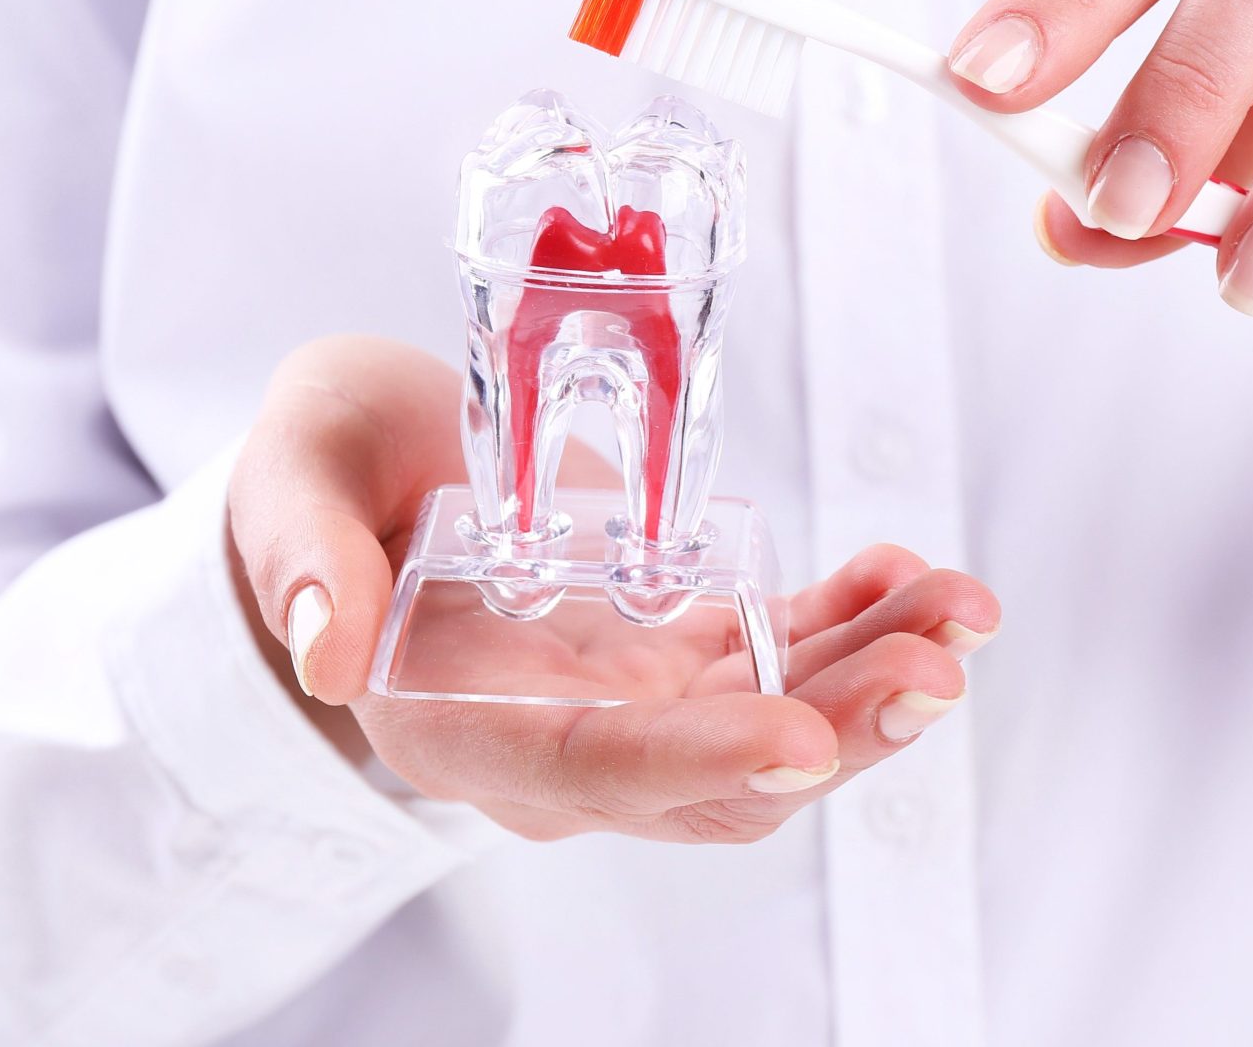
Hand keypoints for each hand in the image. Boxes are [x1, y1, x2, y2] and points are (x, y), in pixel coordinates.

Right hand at [226, 335, 998, 843]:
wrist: (370, 484)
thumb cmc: (327, 478)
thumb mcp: (293, 479)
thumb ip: (302, 559)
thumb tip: (323, 645)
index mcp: (461, 723)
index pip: (591, 770)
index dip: (697, 759)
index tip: (799, 738)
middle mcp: (564, 741)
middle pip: (719, 774)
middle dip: (839, 728)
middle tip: (933, 664)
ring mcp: (637, 703)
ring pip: (778, 724)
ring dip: (878, 675)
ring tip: (959, 609)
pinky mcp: (684, 651)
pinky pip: (788, 656)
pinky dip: (860, 621)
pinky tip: (909, 572)